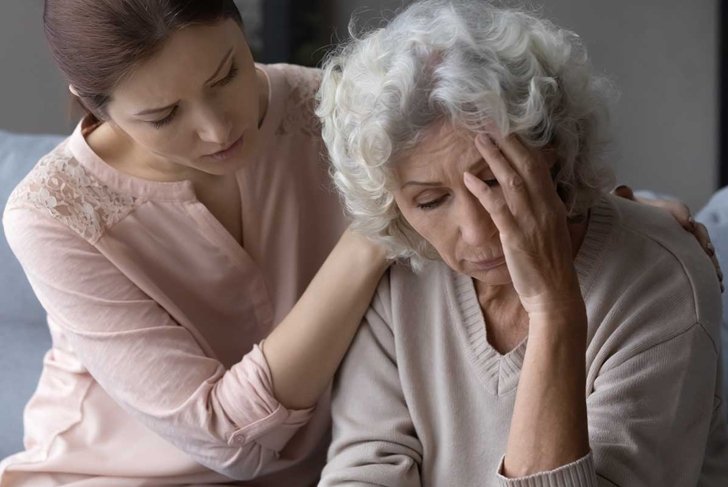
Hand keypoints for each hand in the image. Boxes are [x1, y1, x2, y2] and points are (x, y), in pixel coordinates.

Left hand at [463, 134, 583, 317]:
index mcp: (553, 204)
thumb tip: (530, 191)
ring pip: (512, 181)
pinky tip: (468, 178)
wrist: (555, 293)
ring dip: (494, 158)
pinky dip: (482, 191)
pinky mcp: (516, 237)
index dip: (523, 145)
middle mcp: (544, 208)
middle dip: (509, 142)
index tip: (509, 129)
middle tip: (491, 124)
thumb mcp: (551, 229)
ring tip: (479, 140)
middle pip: (527, 165)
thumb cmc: (549, 264)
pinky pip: (497, 208)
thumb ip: (541, 208)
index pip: (539, 166)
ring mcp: (531, 221)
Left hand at [613, 185, 723, 291]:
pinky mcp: (685, 254)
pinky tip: (717, 287)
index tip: (688, 223)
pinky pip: (700, 263)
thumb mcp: (622, 207)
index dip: (682, 214)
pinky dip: (709, 273)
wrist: (627, 226)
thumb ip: (622, 197)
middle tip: (707, 250)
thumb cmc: (624, 215)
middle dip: (702, 239)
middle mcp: (678, 224)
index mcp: (662, 210)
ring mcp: (684, 240)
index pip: (675, 208)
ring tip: (716, 274)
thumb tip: (621, 188)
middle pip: (696, 230)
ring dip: (710, 260)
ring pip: (702, 248)